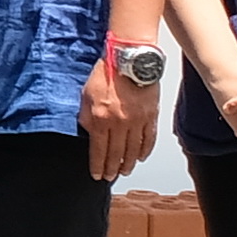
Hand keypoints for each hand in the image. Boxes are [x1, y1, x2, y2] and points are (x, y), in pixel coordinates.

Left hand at [80, 44, 158, 180]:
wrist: (129, 59)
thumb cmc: (106, 74)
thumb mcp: (85, 96)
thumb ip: (87, 118)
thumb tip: (90, 135)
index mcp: (101, 119)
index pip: (98, 150)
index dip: (97, 166)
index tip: (97, 175)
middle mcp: (120, 123)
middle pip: (116, 153)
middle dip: (112, 168)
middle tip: (110, 177)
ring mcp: (137, 121)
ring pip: (133, 150)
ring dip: (128, 163)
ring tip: (124, 171)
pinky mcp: (151, 116)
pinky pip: (148, 139)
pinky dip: (144, 151)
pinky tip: (140, 157)